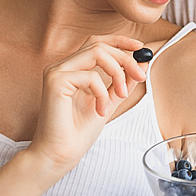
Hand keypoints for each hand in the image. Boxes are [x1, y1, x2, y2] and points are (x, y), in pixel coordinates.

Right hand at [29, 35, 148, 174]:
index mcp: (72, 69)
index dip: (119, 41)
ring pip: (96, 52)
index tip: (140, 47)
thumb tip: (140, 65)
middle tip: (140, 75)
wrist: (60, 154)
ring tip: (121, 94)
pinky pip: (90, 75)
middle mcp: (62, 66)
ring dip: (117, 72)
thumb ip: (121, 84)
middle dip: (125, 58)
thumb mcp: (108, 102)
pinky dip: (102, 92)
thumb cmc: (78, 132)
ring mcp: (56, 71)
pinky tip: (100, 110)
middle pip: (99, 45)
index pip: (96, 43)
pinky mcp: (55, 81)